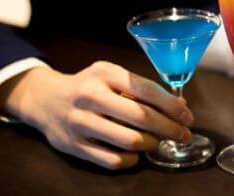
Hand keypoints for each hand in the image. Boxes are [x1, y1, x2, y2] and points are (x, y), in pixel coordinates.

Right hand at [0, 61, 193, 169]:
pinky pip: (112, 160)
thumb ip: (141, 88)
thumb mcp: (111, 75)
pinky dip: (131, 159)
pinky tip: (137, 154)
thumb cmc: (89, 85)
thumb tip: (180, 105)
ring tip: (159, 141)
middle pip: (140, 117)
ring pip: (129, 141)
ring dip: (152, 143)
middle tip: (184, 134)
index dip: (171, 105)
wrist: (45, 99)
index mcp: (105, 74)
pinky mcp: (74, 146)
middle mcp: (91, 96)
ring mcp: (80, 123)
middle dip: (169, 128)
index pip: (146, 90)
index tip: (188, 116)